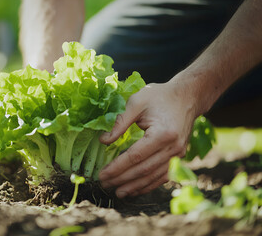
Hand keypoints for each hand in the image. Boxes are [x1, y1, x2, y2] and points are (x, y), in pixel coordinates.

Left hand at [99, 81, 198, 197]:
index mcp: (162, 133)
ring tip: (118, 192)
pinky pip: (163, 176)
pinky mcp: (179, 157)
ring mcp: (178, 154)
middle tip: (104, 184)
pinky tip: (135, 189)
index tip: (102, 174)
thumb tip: (104, 141)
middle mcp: (173, 147)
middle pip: (144, 169)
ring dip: (135, 186)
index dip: (118, 167)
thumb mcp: (137, 102)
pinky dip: (148, 185)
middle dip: (122, 179)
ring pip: (153, 176)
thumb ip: (120, 122)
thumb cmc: (160, 96)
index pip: (136, 156)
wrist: (187, 97)